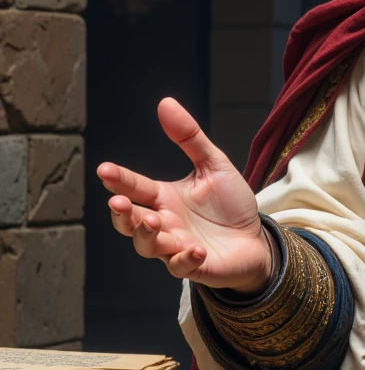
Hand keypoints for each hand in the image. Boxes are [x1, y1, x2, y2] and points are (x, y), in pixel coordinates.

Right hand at [97, 98, 273, 293]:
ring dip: (146, 236)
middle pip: (130, 222)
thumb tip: (165, 102)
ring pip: (147, 246)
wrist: (256, 240)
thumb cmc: (230, 205)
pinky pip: (181, 267)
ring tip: (154, 222)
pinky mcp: (194, 267)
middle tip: (118, 202)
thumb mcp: (213, 165)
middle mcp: (164, 224)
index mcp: (163, 198)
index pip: (135, 187)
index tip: (104, 170)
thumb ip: (189, 138)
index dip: (119, 179)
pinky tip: (195, 249)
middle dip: (122, 213)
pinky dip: (185, 259)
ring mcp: (176, 247)